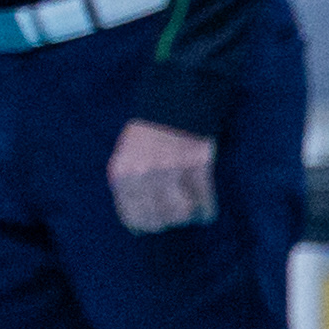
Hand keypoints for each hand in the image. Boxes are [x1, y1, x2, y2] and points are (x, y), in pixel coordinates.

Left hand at [109, 120, 216, 234]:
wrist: (174, 101)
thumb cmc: (147, 133)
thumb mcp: (124, 156)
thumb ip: (127, 184)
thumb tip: (138, 219)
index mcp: (122, 173)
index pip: (132, 216)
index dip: (144, 226)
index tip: (152, 227)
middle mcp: (144, 175)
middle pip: (157, 220)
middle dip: (166, 222)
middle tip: (173, 217)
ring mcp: (172, 171)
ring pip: (181, 215)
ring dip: (187, 217)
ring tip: (189, 212)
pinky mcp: (198, 167)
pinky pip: (204, 203)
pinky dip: (206, 212)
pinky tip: (205, 212)